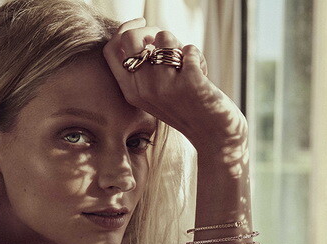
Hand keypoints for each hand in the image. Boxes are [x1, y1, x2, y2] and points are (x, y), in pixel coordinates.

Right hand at [102, 18, 247, 154]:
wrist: (214, 136)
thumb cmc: (187, 112)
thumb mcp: (155, 96)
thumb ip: (144, 71)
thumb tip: (145, 32)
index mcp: (131, 93)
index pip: (111, 51)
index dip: (124, 30)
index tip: (142, 24)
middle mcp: (143, 89)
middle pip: (131, 37)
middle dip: (152, 30)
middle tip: (170, 45)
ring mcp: (165, 85)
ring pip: (164, 37)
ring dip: (180, 46)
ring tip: (189, 66)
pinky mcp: (189, 81)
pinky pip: (189, 48)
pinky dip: (197, 56)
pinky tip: (202, 73)